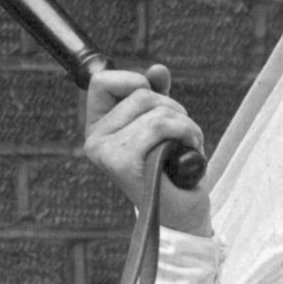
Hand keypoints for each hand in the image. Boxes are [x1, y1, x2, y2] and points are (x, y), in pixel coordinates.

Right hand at [82, 63, 212, 236]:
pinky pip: (159, 126)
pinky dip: (184, 133)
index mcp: (99, 126)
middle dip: (173, 108)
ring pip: (155, 109)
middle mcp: (95, 139)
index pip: (103, 80)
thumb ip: (158, 95)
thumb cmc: (174, 170)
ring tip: (186, 146)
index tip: (157, 102)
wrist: (184, 214)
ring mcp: (105, 152)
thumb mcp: (166, 124)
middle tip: (180, 135)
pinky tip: (186, 153)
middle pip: (140, 93)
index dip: (136, 82)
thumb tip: (157, 69)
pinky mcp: (121, 162)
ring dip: (185, 124)